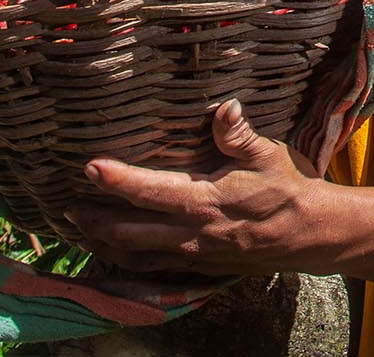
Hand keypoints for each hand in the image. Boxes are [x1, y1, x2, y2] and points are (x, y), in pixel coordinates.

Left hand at [69, 99, 321, 275]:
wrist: (309, 235)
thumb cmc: (287, 190)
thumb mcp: (269, 156)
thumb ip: (240, 134)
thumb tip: (224, 107)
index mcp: (204, 201)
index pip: (151, 191)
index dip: (117, 180)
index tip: (89, 167)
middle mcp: (192, 233)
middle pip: (129, 232)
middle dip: (94, 220)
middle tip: (64, 206)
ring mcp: (193, 253)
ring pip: (136, 254)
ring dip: (104, 242)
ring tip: (79, 227)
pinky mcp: (198, 265)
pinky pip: (152, 267)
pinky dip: (126, 258)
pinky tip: (114, 249)